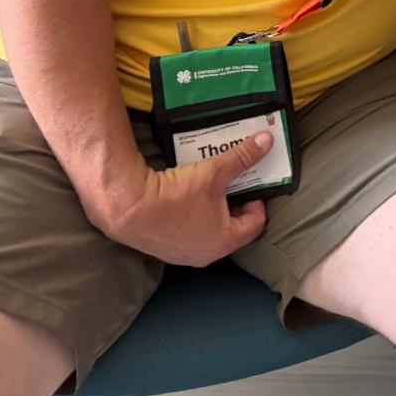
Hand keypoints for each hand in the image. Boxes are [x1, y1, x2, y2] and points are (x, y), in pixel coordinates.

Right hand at [97, 131, 273, 265]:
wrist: (127, 208)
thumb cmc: (175, 196)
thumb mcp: (214, 172)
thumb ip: (243, 157)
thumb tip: (268, 141)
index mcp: (224, 242)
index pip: (256, 223)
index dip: (257, 199)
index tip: (250, 180)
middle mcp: (206, 254)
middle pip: (234, 226)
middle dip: (236, 200)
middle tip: (233, 179)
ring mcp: (184, 253)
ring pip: (212, 227)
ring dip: (215, 206)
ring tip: (212, 183)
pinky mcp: (166, 247)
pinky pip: (191, 230)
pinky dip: (196, 213)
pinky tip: (189, 193)